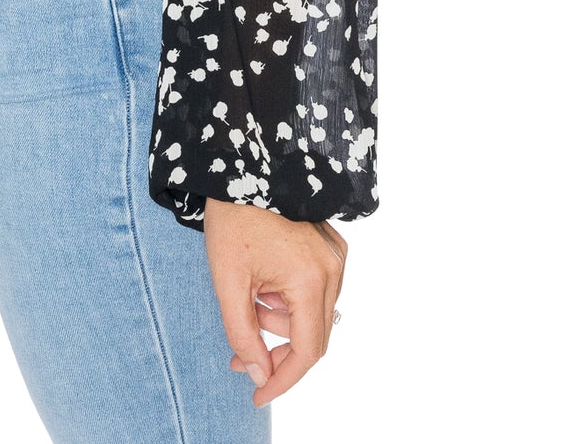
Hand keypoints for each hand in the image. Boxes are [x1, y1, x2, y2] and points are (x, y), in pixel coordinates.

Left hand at [203, 198, 346, 407]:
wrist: (240, 168)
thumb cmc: (232, 219)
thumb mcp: (228, 283)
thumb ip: (244, 335)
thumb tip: (260, 376)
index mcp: (311, 278)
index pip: (308, 351)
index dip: (283, 379)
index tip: (258, 395)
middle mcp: (333, 268)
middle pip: (313, 335)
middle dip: (276, 351)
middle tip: (240, 356)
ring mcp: (335, 255)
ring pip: (313, 314)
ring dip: (281, 322)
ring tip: (249, 302)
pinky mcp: (331, 246)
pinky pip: (316, 290)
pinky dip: (291, 299)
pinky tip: (265, 286)